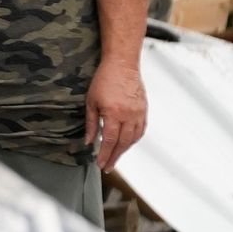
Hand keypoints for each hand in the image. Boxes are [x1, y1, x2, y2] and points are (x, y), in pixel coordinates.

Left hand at [86, 55, 148, 174]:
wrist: (122, 65)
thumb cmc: (104, 80)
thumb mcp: (91, 102)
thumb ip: (91, 124)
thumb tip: (89, 142)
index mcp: (114, 113)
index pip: (110, 140)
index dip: (105, 154)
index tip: (100, 164)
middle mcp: (129, 115)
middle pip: (122, 143)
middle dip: (114, 157)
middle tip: (107, 166)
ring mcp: (139, 113)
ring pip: (133, 138)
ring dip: (124, 150)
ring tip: (115, 157)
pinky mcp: (144, 110)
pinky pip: (141, 130)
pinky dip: (134, 139)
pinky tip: (127, 143)